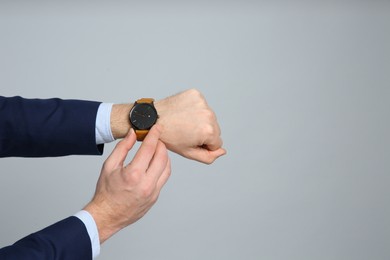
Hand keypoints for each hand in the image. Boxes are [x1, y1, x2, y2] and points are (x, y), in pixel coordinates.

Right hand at [84, 125, 170, 243]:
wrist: (107, 215)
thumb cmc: (106, 192)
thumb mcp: (109, 166)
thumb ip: (122, 148)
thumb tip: (132, 134)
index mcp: (134, 175)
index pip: (150, 149)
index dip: (154, 135)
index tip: (157, 128)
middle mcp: (146, 184)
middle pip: (163, 157)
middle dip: (161, 144)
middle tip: (156, 138)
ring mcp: (153, 192)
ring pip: (167, 168)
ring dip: (164, 156)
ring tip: (157, 150)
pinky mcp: (155, 197)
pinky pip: (164, 179)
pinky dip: (162, 168)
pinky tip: (156, 163)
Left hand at [110, 89, 225, 163]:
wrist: (152, 119)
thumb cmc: (169, 137)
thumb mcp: (188, 153)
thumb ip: (209, 157)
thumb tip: (223, 151)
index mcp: (208, 131)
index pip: (217, 143)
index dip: (204, 145)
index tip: (190, 141)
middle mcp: (209, 115)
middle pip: (216, 130)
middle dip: (204, 133)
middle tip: (186, 132)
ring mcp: (203, 103)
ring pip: (209, 117)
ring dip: (200, 121)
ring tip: (184, 122)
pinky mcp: (196, 94)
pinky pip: (202, 106)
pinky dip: (195, 110)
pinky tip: (183, 113)